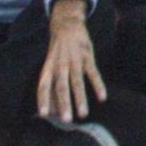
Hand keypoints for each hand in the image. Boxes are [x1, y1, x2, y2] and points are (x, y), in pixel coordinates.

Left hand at [34, 0, 104, 125]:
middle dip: (64, 104)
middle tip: (67, 120)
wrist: (67, 25)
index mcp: (48, 68)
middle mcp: (60, 65)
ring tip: (83, 114)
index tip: (43, 115)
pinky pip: (93, 73)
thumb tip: (48, 112)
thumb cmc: (57, 52)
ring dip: (80, 99)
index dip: (43, 99)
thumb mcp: (50, 66)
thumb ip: (49, 87)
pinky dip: (98, 85)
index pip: (43, 86)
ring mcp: (74, 60)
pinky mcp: (88, 57)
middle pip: (61, 86)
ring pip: (77, 82)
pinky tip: (102, 97)